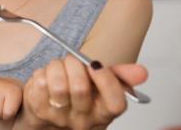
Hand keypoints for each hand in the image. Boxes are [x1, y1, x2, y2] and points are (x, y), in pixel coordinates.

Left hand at [22, 55, 147, 128]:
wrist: (46, 116)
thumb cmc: (75, 98)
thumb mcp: (100, 87)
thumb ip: (120, 77)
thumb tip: (142, 72)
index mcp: (103, 114)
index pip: (115, 103)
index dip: (107, 80)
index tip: (96, 65)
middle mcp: (83, 120)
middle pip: (80, 89)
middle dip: (74, 64)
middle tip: (71, 60)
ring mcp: (59, 117)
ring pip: (58, 85)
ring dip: (56, 67)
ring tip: (58, 67)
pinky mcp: (38, 109)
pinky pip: (40, 83)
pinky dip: (42, 72)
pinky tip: (46, 76)